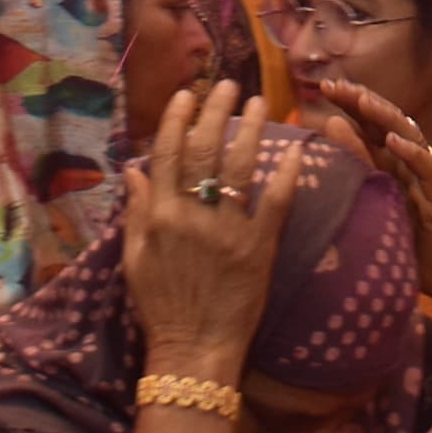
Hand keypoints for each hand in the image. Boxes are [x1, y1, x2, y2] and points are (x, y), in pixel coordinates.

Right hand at [123, 81, 298, 376]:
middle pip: (205, 150)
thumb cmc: (160, 307)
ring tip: (260, 101)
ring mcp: (227, 229)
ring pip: (239, 167)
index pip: (167, 154)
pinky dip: (284, 174)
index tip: (187, 93)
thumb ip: (135, 212)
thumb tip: (134, 169)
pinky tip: (297, 149)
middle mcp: (192, 215)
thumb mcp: (135, 260)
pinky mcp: (258, 248)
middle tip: (227, 83)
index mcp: (159, 216)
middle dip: (215, 111)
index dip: (178, 119)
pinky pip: (274, 203)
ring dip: (251, 129)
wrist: (193, 349)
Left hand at [305, 76, 431, 301]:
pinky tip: (394, 141)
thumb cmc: (401, 233)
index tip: (324, 85)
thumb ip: (355, 160)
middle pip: (386, 119)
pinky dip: (411, 152)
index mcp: (389, 157)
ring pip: (408, 134)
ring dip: (385, 116)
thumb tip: (329, 123)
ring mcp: (426, 172)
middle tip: (336, 86)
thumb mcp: (370, 194)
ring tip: (363, 101)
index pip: (369, 120)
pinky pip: (427, 166)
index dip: (350, 100)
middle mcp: (408, 157)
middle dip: (362, 99)